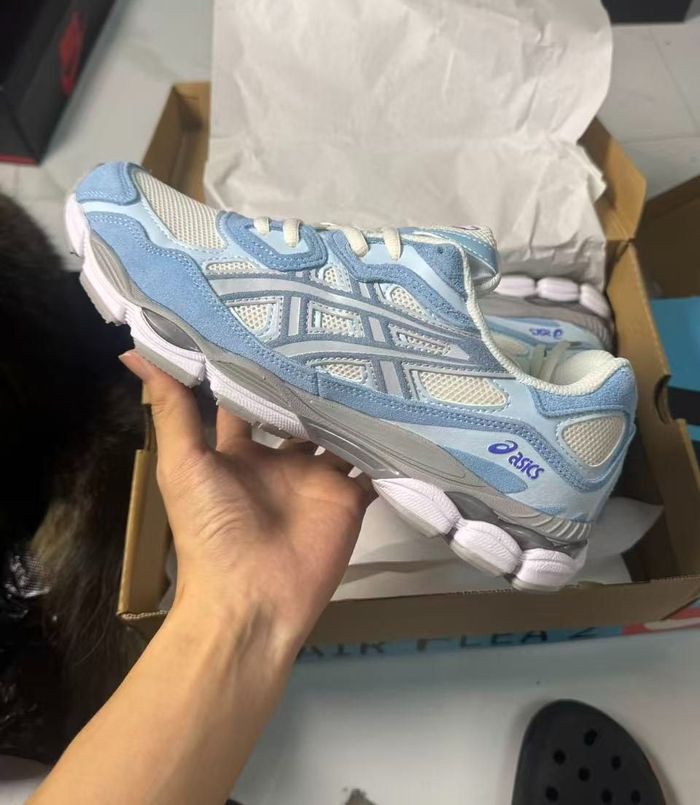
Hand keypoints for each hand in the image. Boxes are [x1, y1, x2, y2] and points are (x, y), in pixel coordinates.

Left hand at [121, 351, 372, 652]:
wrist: (252, 599)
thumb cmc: (211, 530)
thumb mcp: (184, 463)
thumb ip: (171, 408)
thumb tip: (135, 350)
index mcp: (238, 451)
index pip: (248, 398)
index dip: (256, 366)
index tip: (272, 321)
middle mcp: (279, 460)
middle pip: (298, 411)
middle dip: (312, 380)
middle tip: (335, 332)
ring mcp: (317, 478)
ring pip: (338, 432)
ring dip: (351, 405)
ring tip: (373, 359)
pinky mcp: (348, 498)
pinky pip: (371, 465)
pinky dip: (385, 444)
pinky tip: (401, 409)